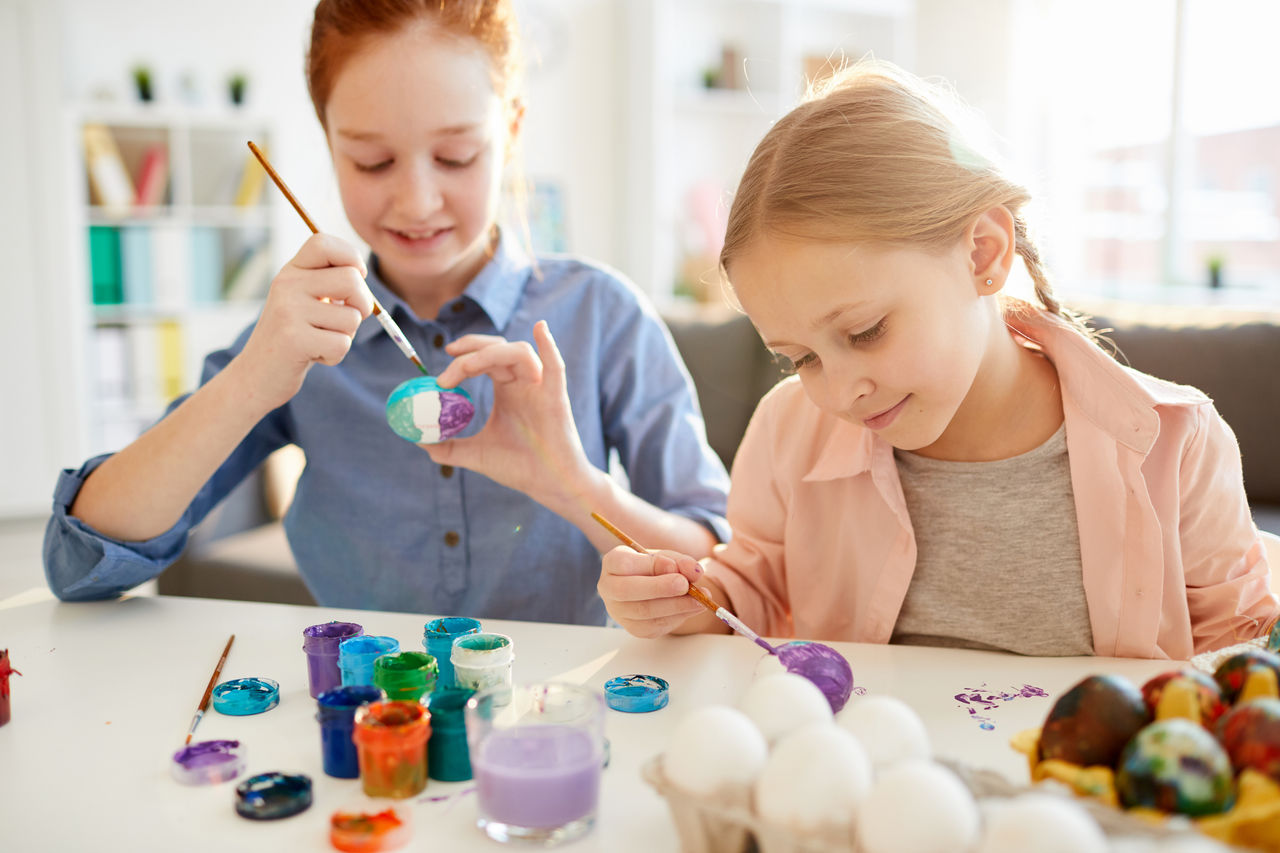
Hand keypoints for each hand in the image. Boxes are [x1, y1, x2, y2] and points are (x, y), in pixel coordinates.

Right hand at [230, 233, 373, 411]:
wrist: (256, 375)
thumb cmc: (293, 337)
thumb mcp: (305, 301)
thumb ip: (330, 284)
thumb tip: (362, 273)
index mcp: (291, 271)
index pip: (324, 242)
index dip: (351, 256)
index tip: (356, 277)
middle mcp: (287, 284)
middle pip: (351, 279)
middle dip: (363, 304)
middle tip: (346, 320)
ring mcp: (288, 311)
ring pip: (351, 317)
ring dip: (345, 335)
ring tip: (319, 340)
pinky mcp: (294, 339)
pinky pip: (342, 343)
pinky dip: (335, 355)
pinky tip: (313, 355)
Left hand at [425, 321, 597, 507]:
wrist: (549, 485)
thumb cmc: (520, 467)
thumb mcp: (476, 454)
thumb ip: (448, 447)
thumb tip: (419, 441)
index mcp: (508, 390)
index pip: (484, 358)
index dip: (464, 354)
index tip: (442, 363)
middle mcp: (524, 383)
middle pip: (498, 348)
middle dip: (471, 348)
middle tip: (448, 354)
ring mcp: (541, 388)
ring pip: (518, 352)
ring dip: (489, 353)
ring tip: (465, 367)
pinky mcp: (555, 398)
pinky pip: (555, 366)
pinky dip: (549, 346)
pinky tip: (540, 329)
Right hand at [598, 546, 705, 637]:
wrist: (655, 587)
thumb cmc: (657, 568)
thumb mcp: (669, 558)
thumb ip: (681, 562)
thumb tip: (693, 571)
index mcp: (612, 563)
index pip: (623, 563)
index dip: (649, 566)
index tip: (673, 566)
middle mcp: (608, 588)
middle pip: (627, 590)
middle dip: (659, 588)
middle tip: (685, 585)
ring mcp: (618, 611)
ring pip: (644, 611)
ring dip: (675, 606)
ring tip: (699, 599)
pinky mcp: (633, 629)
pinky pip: (654, 626)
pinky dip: (676, 617)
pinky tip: (691, 608)